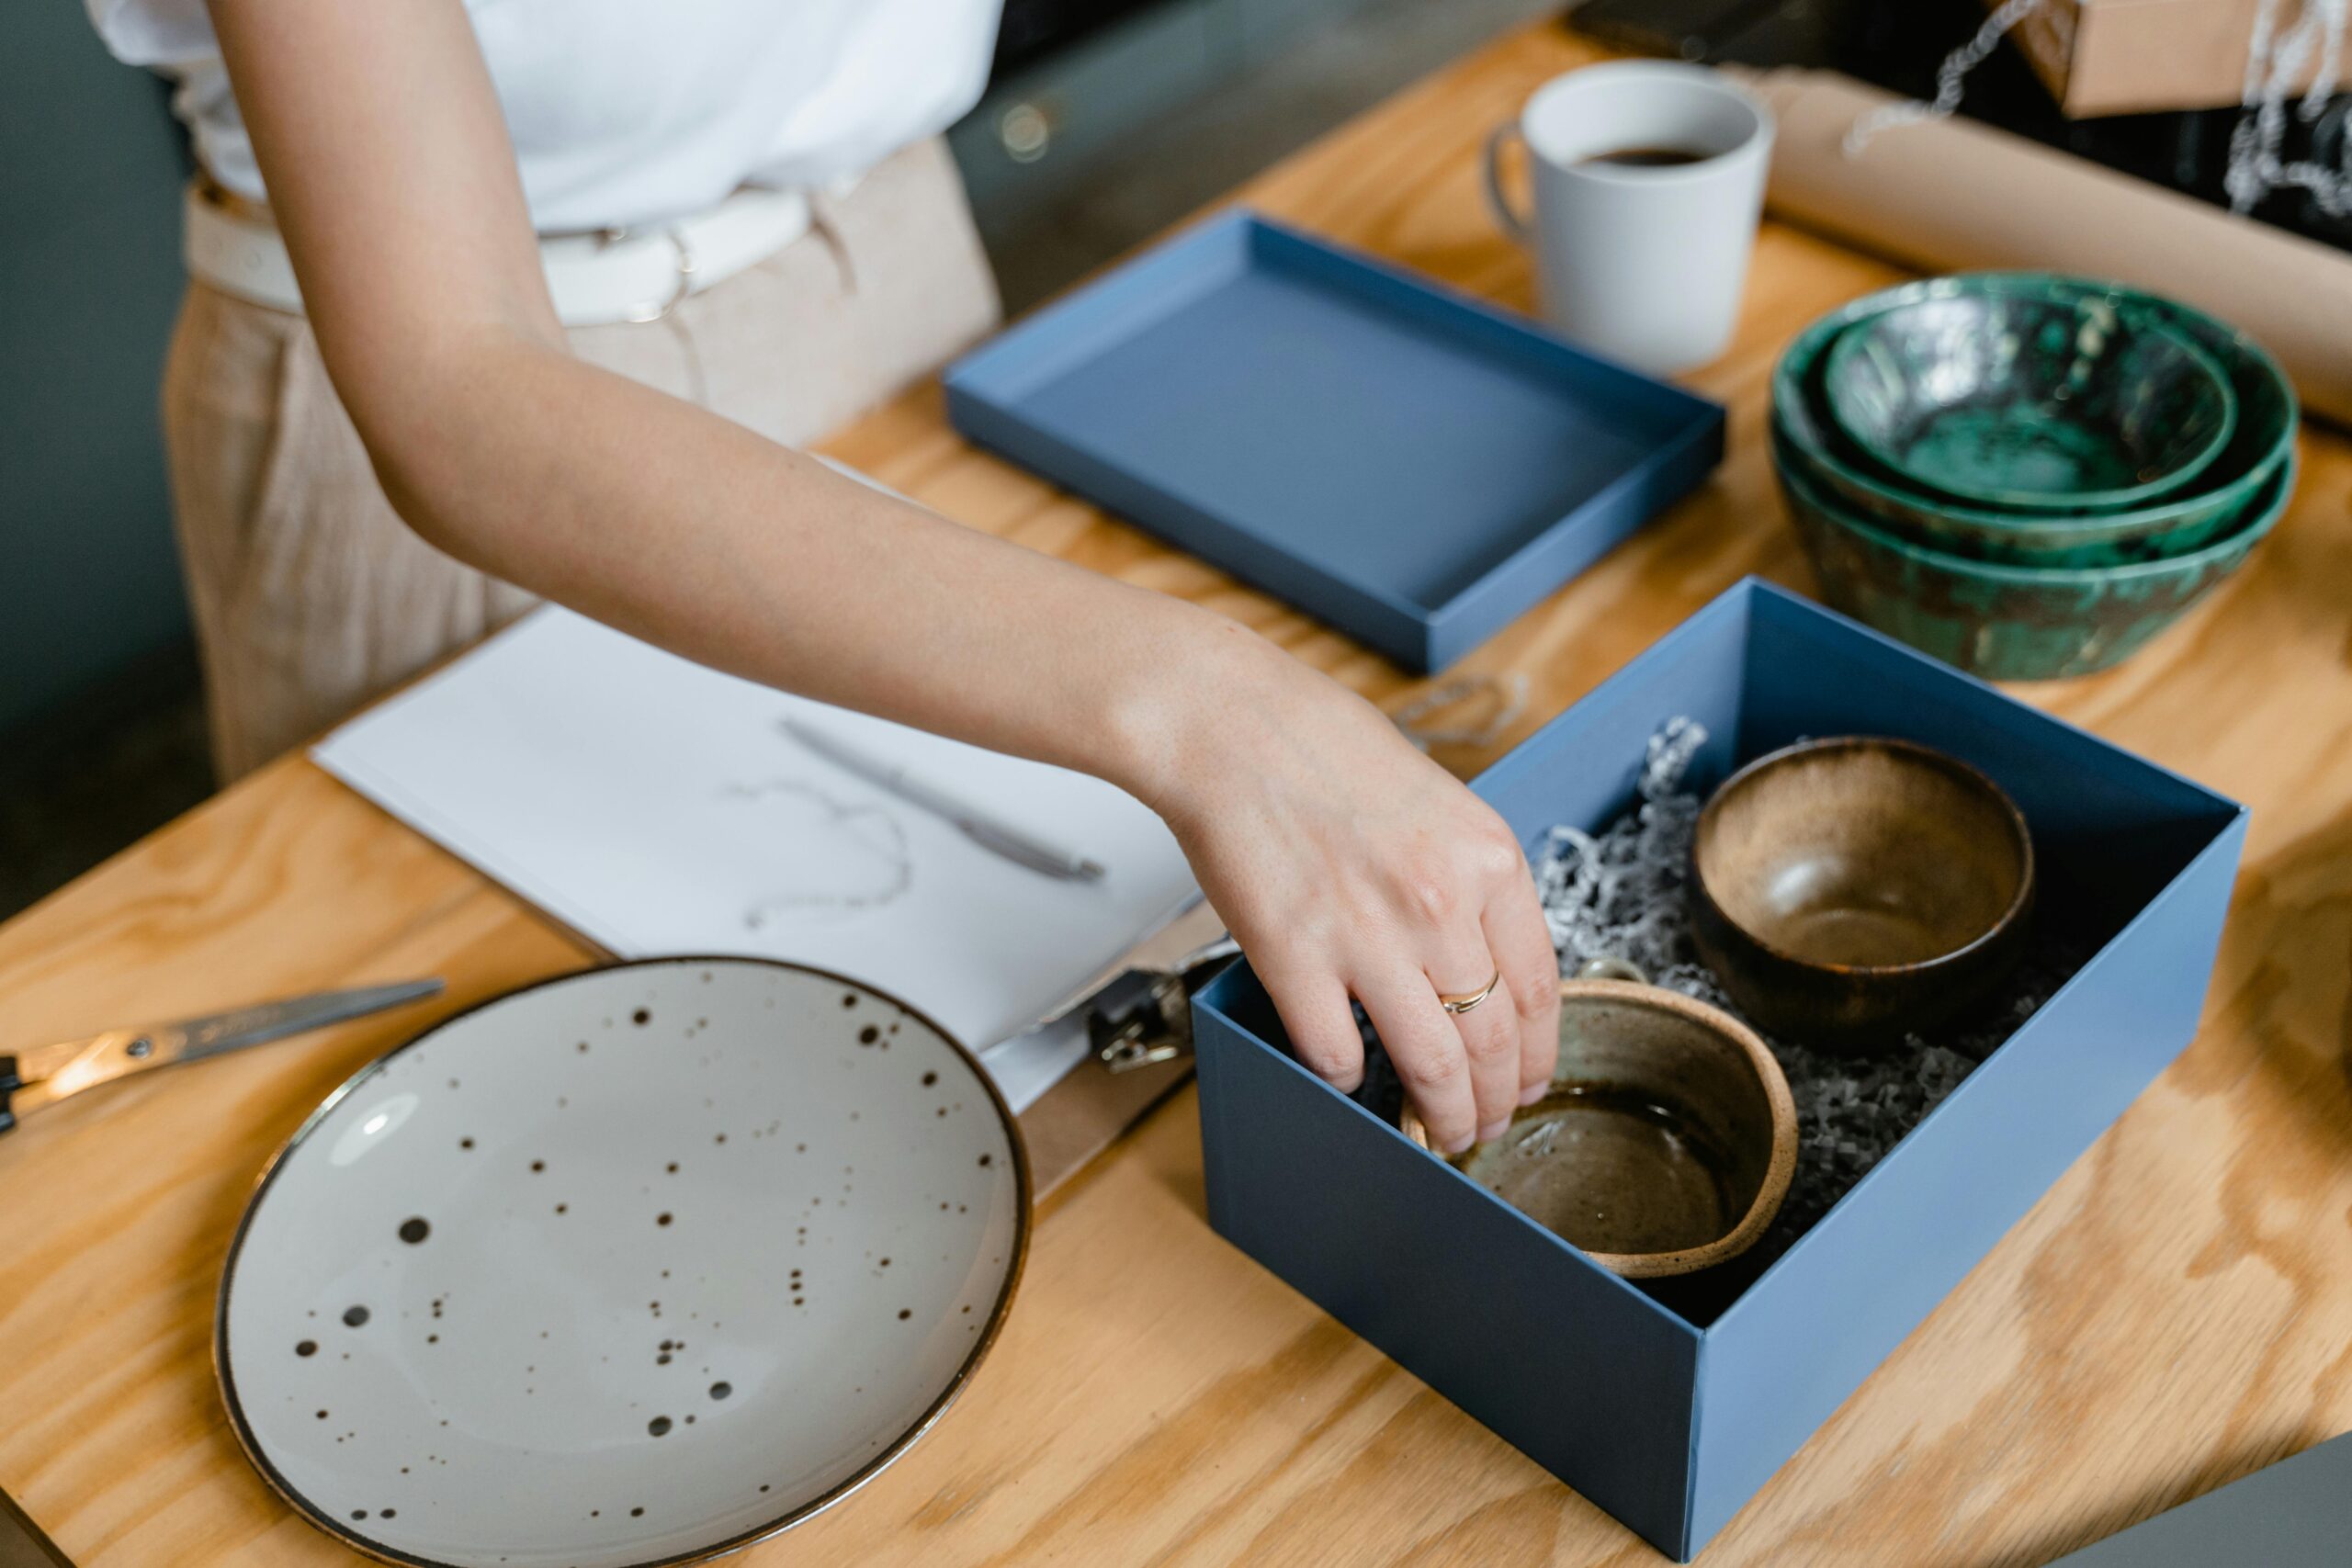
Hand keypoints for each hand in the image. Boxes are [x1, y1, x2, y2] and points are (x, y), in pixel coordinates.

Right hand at [1140, 635, 1560, 1152]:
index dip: (1538, 1057)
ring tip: (1436, 1132)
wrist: (1229, 724)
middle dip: (1493, 1104)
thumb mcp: (1437, 802)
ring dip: (1440, 1116)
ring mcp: (1370, 936)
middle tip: (1482, 1127)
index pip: (1541, 990)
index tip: (1526, 1083)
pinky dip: (1348, 1079)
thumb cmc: (1318, 746)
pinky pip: (1338, 1053)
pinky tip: (1348, 1076)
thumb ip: (1466, 881)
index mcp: (1488, 858)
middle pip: (1493, 1042)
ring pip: (1432, 1065)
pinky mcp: (1296, 959)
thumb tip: (1476, 964)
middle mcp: (1442, 903)